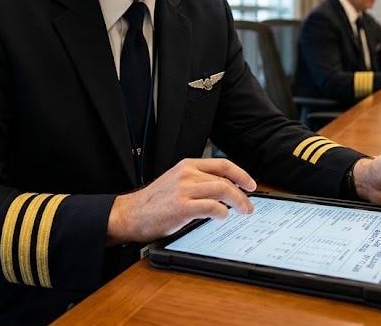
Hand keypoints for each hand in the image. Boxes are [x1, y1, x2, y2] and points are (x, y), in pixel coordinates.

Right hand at [106, 158, 255, 244]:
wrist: (130, 214)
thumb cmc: (154, 203)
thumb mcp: (176, 182)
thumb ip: (197, 182)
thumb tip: (224, 190)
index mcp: (187, 165)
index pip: (222, 164)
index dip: (241, 174)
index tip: (251, 184)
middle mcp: (187, 174)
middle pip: (225, 179)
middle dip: (242, 194)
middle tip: (249, 206)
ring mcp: (184, 189)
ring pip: (222, 190)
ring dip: (238, 202)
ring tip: (243, 211)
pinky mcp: (182, 207)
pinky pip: (212, 207)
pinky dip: (222, 212)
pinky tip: (223, 217)